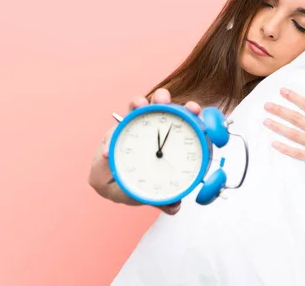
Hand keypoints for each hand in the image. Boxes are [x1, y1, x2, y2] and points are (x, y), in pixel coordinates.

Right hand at [99, 88, 200, 213]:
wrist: (112, 182)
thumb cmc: (139, 181)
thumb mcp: (156, 191)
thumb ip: (165, 199)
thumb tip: (174, 206)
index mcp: (172, 139)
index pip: (185, 120)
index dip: (191, 112)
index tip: (193, 108)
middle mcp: (155, 127)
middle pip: (162, 106)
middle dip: (164, 99)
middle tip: (164, 101)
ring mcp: (137, 126)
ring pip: (140, 108)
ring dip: (140, 103)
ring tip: (139, 105)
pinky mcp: (118, 131)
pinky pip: (117, 127)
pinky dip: (112, 136)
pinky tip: (110, 147)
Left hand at [263, 79, 304, 190]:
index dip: (294, 97)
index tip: (282, 91)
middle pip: (296, 118)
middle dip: (280, 110)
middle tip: (266, 105)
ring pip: (293, 134)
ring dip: (278, 127)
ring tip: (265, 121)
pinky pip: (297, 153)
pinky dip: (285, 149)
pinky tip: (274, 144)